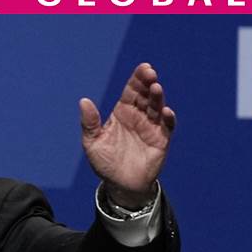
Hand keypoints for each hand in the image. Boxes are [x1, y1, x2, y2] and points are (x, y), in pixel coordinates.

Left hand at [80, 63, 176, 207]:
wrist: (120, 185)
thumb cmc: (105, 162)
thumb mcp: (92, 142)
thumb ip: (89, 123)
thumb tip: (83, 101)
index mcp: (122, 113)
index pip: (131, 92)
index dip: (137, 79)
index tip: (144, 67)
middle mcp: (139, 116)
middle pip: (145, 96)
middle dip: (148, 83)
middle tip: (150, 73)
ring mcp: (151, 127)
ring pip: (157, 108)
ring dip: (157, 97)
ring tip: (156, 87)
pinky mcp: (161, 140)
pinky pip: (166, 127)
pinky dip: (167, 118)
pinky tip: (165, 111)